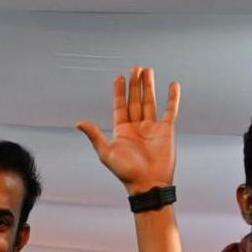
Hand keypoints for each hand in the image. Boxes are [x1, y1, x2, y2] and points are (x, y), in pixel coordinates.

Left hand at [77, 66, 179, 194]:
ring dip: (148, 86)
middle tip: (135, 68)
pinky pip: (170, 110)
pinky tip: (173, 85)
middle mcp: (136, 127)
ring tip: (147, 71)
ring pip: (149, 102)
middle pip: (135, 100)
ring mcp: (152, 128)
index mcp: (122, 131)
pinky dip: (172, 98)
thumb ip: (95, 136)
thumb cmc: (126, 172)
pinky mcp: (166, 130)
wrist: (148, 183)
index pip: (120, 106)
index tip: (119, 77)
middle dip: (135, 84)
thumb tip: (79, 123)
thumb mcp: (106, 153)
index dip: (119, 92)